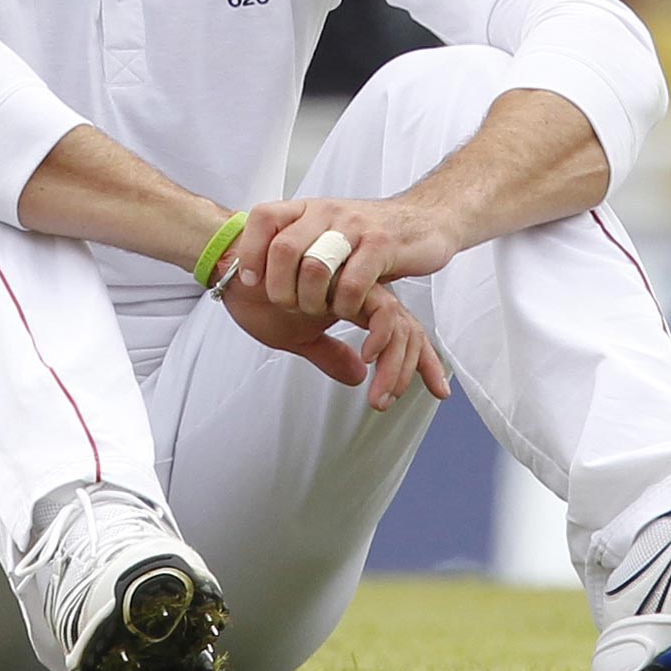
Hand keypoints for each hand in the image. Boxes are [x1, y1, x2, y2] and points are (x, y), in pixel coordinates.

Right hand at [221, 268, 451, 410]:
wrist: (230, 268)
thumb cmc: (259, 297)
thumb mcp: (298, 338)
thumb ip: (329, 354)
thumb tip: (357, 378)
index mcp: (357, 300)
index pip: (403, 330)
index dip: (423, 361)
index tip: (440, 391)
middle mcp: (360, 288)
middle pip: (408, 327)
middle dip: (410, 369)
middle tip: (390, 403)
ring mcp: (352, 280)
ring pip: (397, 319)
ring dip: (393, 365)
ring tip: (378, 395)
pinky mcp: (342, 277)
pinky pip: (374, 306)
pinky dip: (379, 336)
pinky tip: (367, 358)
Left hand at [236, 195, 460, 322]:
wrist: (426, 220)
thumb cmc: (371, 236)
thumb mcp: (327, 234)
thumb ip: (295, 249)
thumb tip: (249, 275)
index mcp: (309, 208)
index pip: (263, 217)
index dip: (249, 251)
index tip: (251, 282)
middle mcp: (328, 212)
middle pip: (284, 249)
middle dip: (280, 288)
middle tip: (290, 306)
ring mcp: (355, 227)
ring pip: (314, 267)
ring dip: (311, 301)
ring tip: (320, 311)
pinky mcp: (382, 246)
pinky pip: (351, 284)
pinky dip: (344, 306)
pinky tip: (349, 310)